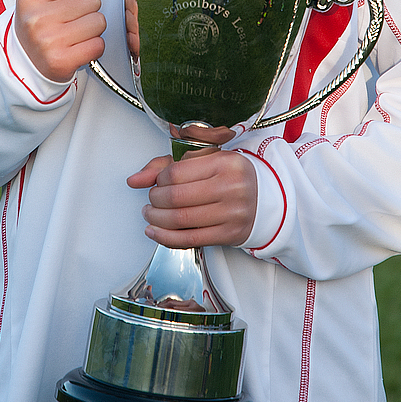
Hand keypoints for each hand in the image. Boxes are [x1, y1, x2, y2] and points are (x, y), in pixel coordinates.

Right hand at [14, 0, 105, 81]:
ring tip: (74, 32)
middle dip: (87, 8)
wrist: (24, 63)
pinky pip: (98, 45)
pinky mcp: (61, 62)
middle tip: (71, 17)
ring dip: (92, 28)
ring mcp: (48, 42)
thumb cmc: (35, 22)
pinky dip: (92, 46)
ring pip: (98, 22)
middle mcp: (36, 18)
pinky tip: (77, 47)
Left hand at [127, 148, 256, 248]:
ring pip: (181, 220)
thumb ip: (166, 165)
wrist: (266, 199)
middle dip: (154, 201)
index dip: (158, 180)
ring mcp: (232, 213)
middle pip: (176, 197)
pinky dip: (166, 238)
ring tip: (150, 215)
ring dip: (156, 220)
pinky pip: (190, 240)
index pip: (177, 172)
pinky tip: (155, 232)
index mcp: (224, 162)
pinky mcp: (230, 235)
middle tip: (150, 200)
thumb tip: (134, 179)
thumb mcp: (204, 161)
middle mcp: (230, 186)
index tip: (157, 183)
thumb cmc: (230, 177)